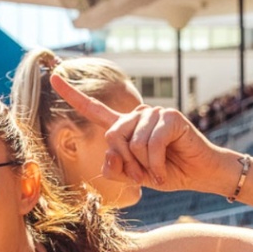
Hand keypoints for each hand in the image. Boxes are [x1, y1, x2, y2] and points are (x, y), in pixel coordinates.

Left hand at [49, 71, 238, 195]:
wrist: (199, 174)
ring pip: (132, 143)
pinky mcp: (170, 117)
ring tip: (156, 170)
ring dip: (143, 165)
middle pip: (112, 135)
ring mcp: (154, 113)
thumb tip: (109, 155)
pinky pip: (151, 144)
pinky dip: (155, 164)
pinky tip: (164, 169)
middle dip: (126, 162)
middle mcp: (137, 115)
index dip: (72, 95)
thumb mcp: (134, 176)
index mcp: (124, 126)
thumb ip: (115, 168)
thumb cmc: (167, 172)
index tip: (53, 76)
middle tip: (142, 175)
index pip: (94, 109)